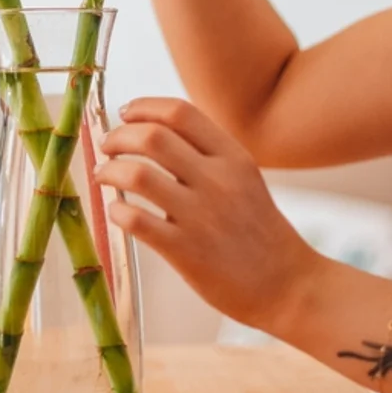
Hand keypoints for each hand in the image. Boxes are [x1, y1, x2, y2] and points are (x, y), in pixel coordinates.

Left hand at [95, 97, 322, 334]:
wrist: (288, 284)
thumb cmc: (259, 230)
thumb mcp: (245, 178)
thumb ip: (209, 154)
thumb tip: (153, 131)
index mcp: (234, 157)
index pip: (180, 112)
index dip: (143, 108)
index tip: (125, 113)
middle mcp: (218, 180)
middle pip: (152, 137)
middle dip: (118, 137)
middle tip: (107, 147)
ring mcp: (201, 216)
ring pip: (138, 175)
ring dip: (110, 171)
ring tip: (103, 176)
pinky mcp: (187, 251)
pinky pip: (137, 221)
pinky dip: (117, 212)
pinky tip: (116, 212)